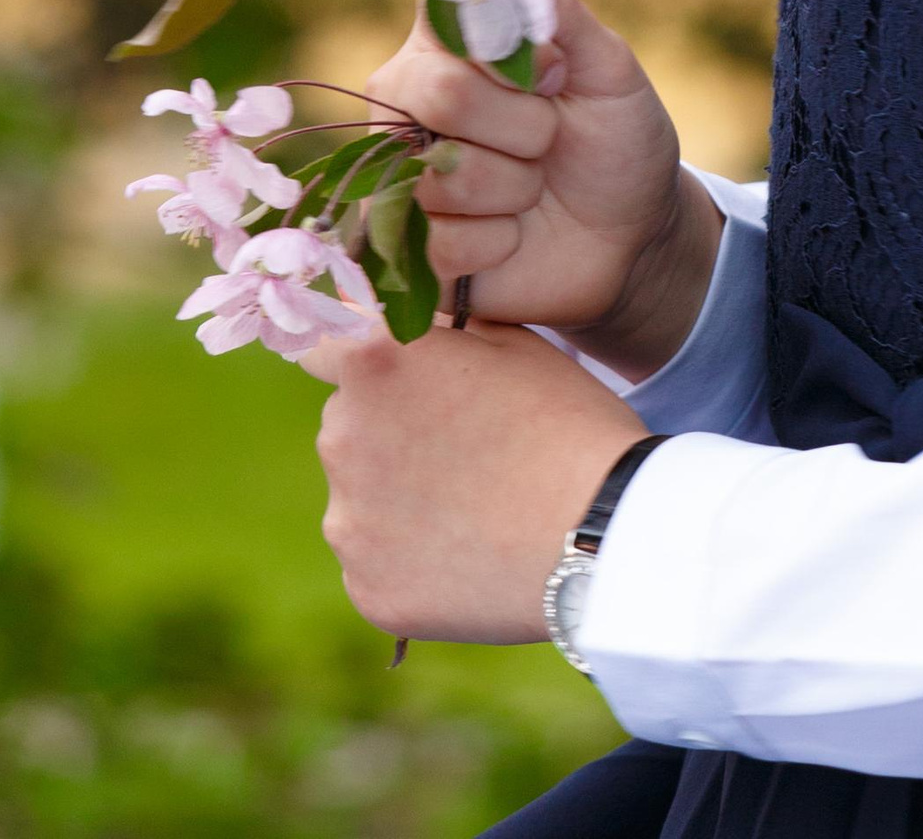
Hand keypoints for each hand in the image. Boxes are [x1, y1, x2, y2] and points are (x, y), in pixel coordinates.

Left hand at [308, 317, 642, 641]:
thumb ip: (442, 331)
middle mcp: (341, 439)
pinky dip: (412, 559)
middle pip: (347, 425)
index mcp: (374, 365)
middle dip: (388, 429)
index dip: (357, 356)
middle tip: (461, 447)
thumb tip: (416, 331)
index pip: (321, 344)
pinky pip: (378, 563)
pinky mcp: (367, 591)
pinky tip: (470, 556)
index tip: (394, 375)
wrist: (602, 535)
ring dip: (397, 496)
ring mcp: (349, 524)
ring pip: (360, 498)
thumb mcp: (511, 342)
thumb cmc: (566, 424)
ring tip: (474, 509)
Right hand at [366, 0, 722, 376]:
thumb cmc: (613, 139)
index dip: (513, 55)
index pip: (449, 18)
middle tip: (549, 137)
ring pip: (444, 177)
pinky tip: (511, 235)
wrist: (630, 236)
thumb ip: (558, 10)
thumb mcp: (608, 69)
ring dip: (515, 189)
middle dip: (523, 127)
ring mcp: (400, 173)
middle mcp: (407, 100)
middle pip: (441, 96)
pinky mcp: (407, 245)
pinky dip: (499, 242)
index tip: (555, 72)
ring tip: (532, 187)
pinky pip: (444, 243)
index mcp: (446, 42)